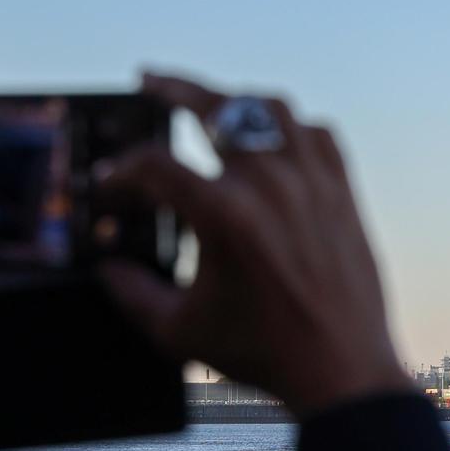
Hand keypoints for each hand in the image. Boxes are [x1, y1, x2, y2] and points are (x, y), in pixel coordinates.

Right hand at [99, 72, 412, 415]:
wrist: (342, 369)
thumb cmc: (263, 353)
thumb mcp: (180, 330)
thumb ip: (132, 294)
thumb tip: (107, 269)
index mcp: (225, 215)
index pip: (156, 166)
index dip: (122, 171)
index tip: (109, 184)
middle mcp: (271, 185)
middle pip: (215, 106)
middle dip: (173, 88)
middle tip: (149, 81)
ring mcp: (312, 183)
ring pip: (271, 108)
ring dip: (235, 100)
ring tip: (211, 104)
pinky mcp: (343, 193)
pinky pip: (318, 135)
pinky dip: (291, 128)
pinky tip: (273, 136)